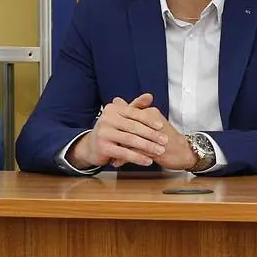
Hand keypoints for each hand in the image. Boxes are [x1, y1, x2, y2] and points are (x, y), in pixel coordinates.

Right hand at [70, 93, 187, 169]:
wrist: (92, 146)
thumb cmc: (113, 130)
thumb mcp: (123, 117)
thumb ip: (136, 107)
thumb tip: (149, 96)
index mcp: (113, 109)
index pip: (134, 113)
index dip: (149, 120)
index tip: (161, 126)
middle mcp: (106, 119)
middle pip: (134, 127)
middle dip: (151, 135)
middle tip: (164, 140)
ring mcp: (103, 133)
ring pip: (130, 140)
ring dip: (147, 147)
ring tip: (160, 151)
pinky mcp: (103, 147)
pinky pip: (124, 153)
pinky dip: (138, 158)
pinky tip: (148, 161)